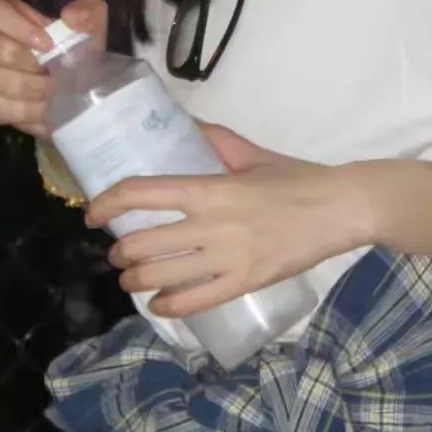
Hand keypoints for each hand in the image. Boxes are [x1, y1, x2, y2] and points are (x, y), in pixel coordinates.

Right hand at [0, 0, 107, 137]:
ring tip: (58, 95)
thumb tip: (70, 17)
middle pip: (1, 52)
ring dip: (37, 92)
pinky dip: (29, 113)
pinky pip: (1, 109)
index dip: (18, 26)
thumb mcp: (86, 23)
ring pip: (5, 84)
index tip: (48, 44)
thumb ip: (87, 12)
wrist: (59, 78)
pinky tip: (46, 112)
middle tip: (60, 76)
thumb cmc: (66, 44)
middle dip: (37, 67)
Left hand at [86, 124, 367, 318]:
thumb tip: (187, 125)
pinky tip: (158, 303)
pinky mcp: (243, 284)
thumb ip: (216, 140)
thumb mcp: (252, 153)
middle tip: (116, 249)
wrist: (339, 209)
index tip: (93, 211)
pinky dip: (168, 305)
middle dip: (119, 249)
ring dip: (135, 279)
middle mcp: (211, 225)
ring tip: (130, 278)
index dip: (108, 202)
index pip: (143, 193)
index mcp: (210, 187)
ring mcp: (227, 259)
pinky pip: (194, 302)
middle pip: (143, 242)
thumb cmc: (295, 177)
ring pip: (162, 276)